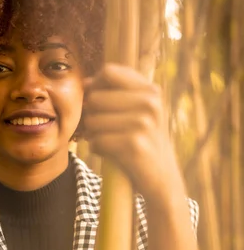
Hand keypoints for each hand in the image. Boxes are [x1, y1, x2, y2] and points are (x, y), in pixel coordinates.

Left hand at [83, 63, 182, 205]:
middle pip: (95, 98)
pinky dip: (97, 149)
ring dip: (93, 134)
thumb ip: (116, 93)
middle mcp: (150, 103)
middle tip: (104, 129)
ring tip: (109, 141)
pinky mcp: (133, 145)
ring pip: (92, 121)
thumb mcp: (140, 112)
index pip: (109, 72)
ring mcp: (143, 124)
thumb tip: (86, 83)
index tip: (98, 102)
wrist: (162, 177)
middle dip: (92, 115)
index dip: (95, 86)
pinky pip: (96, 141)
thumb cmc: (143, 141)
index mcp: (151, 90)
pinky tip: (111, 153)